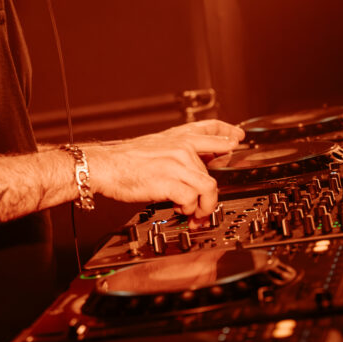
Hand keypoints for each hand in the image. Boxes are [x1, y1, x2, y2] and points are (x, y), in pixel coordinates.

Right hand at [86, 119, 243, 221]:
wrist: (105, 166)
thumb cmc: (124, 160)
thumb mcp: (154, 146)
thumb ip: (174, 151)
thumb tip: (189, 165)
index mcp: (177, 137)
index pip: (210, 128)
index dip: (227, 132)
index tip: (237, 138)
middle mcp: (181, 147)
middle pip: (214, 169)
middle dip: (211, 194)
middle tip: (205, 207)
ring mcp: (177, 164)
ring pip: (209, 187)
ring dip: (204, 206)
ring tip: (194, 213)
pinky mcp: (171, 181)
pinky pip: (193, 199)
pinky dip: (190, 209)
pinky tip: (180, 209)